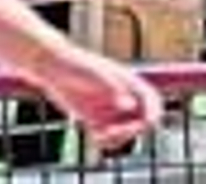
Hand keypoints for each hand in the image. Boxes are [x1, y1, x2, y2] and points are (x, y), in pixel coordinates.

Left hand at [34, 46, 163, 149]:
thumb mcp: (95, 76)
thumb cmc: (75, 65)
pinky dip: (105, 141)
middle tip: (112, 133)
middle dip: (132, 130)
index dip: (153, 114)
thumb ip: (113, 89)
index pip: (152, 101)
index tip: (144, 125)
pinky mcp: (95, 119)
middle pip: (141, 121)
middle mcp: (122, 97)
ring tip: (100, 136)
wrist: (52, 66)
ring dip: (119, 139)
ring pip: (125, 132)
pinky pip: (108, 136)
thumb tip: (129, 105)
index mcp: (129, 82)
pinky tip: (94, 136)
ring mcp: (109, 109)